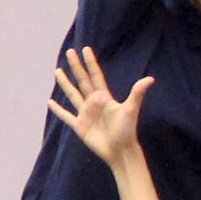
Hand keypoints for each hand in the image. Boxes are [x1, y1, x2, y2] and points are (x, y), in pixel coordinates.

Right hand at [44, 45, 151, 168]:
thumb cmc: (127, 130)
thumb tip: (150, 79)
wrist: (120, 150)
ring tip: (57, 71)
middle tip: (69, 51)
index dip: (90, 62)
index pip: (95, 76)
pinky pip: (66, 116)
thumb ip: (137, 93)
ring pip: (72, 94)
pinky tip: (50, 102)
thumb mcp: (131, 109)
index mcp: (104, 96)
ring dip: (65, 83)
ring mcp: (85, 113)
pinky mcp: (79, 125)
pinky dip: (58, 110)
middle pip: (82, 80)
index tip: (86, 49)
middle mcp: (93, 102)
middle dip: (76, 66)